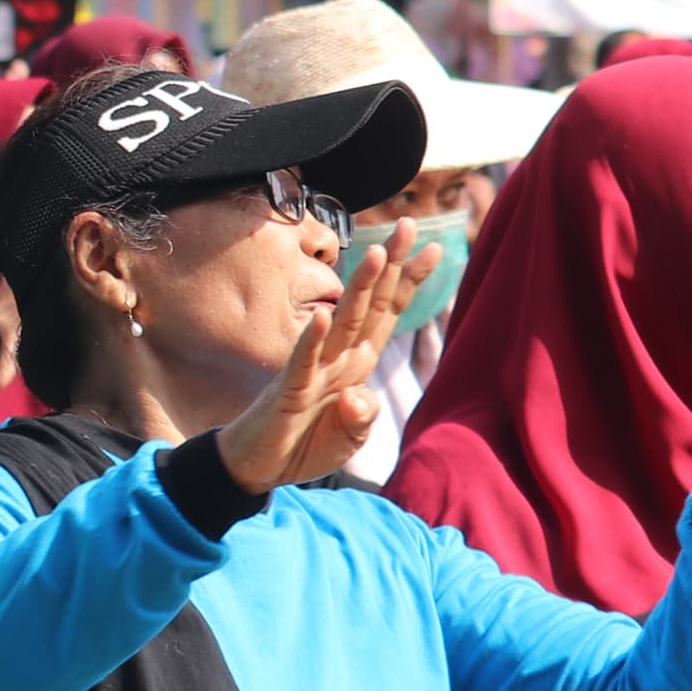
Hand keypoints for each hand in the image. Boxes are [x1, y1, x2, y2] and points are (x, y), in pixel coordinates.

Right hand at [212, 220, 438, 493]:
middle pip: (369, 305)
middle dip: (390, 265)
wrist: (257, 466)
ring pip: (342, 322)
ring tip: (375, 254)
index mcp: (357, 364)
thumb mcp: (348, 438)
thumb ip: (363, 417)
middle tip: (407, 224)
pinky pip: (303, 361)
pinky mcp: (289, 389)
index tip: (433, 248)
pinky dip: (312, 340)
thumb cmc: (303, 445)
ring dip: (359, 288)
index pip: (387, 314)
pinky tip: (322, 317)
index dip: (408, 282)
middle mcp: (339, 360)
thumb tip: (361, 398)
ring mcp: (314, 371)